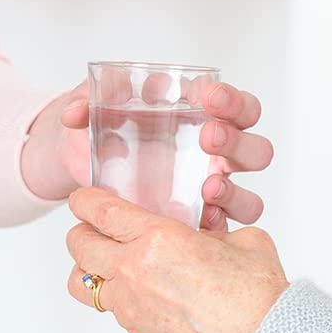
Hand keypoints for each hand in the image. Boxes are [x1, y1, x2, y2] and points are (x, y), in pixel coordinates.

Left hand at [21, 79, 274, 230]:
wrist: (84, 177)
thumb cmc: (105, 133)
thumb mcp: (98, 111)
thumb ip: (89, 102)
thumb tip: (76, 112)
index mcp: (207, 121)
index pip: (241, 108)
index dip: (233, 101)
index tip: (209, 97)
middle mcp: (218, 160)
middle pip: (255, 152)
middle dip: (236, 143)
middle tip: (207, 137)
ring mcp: (212, 196)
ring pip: (247, 199)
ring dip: (233, 192)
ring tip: (208, 187)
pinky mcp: (199, 228)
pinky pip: (222, 234)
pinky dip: (214, 229)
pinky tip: (199, 223)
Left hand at [65, 186, 288, 332]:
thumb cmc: (257, 298)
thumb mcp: (241, 242)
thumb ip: (214, 230)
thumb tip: (207, 230)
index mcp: (158, 239)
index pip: (99, 211)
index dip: (86, 200)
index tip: (85, 198)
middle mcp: (134, 271)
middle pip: (78, 244)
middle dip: (82, 231)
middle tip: (96, 228)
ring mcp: (130, 306)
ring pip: (81, 282)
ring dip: (88, 268)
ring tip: (108, 264)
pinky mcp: (136, 332)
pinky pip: (109, 308)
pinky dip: (116, 295)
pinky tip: (142, 292)